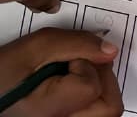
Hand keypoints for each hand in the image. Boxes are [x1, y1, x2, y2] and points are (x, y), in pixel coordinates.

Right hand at [0, 30, 120, 116]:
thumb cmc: (4, 72)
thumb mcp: (36, 47)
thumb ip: (77, 44)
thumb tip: (110, 50)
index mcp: (49, 111)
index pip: (92, 88)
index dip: (86, 65)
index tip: (68, 59)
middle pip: (109, 107)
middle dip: (101, 77)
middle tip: (77, 66)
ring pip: (106, 111)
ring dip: (99, 87)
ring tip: (74, 76)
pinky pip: (95, 113)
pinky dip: (92, 97)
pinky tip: (74, 86)